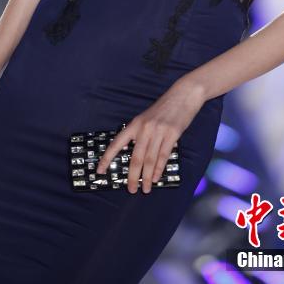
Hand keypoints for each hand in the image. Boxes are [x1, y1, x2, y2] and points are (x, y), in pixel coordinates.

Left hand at [96, 78, 205, 193]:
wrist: (184, 94)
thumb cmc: (165, 108)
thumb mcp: (147, 118)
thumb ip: (140, 134)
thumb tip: (135, 155)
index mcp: (135, 124)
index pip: (117, 144)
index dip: (107, 158)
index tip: (99, 171)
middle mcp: (144, 128)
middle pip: (135, 158)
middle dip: (132, 176)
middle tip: (131, 189)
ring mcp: (158, 131)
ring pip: (149, 160)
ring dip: (146, 177)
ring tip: (145, 188)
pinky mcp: (172, 134)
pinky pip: (163, 156)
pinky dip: (158, 169)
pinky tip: (156, 177)